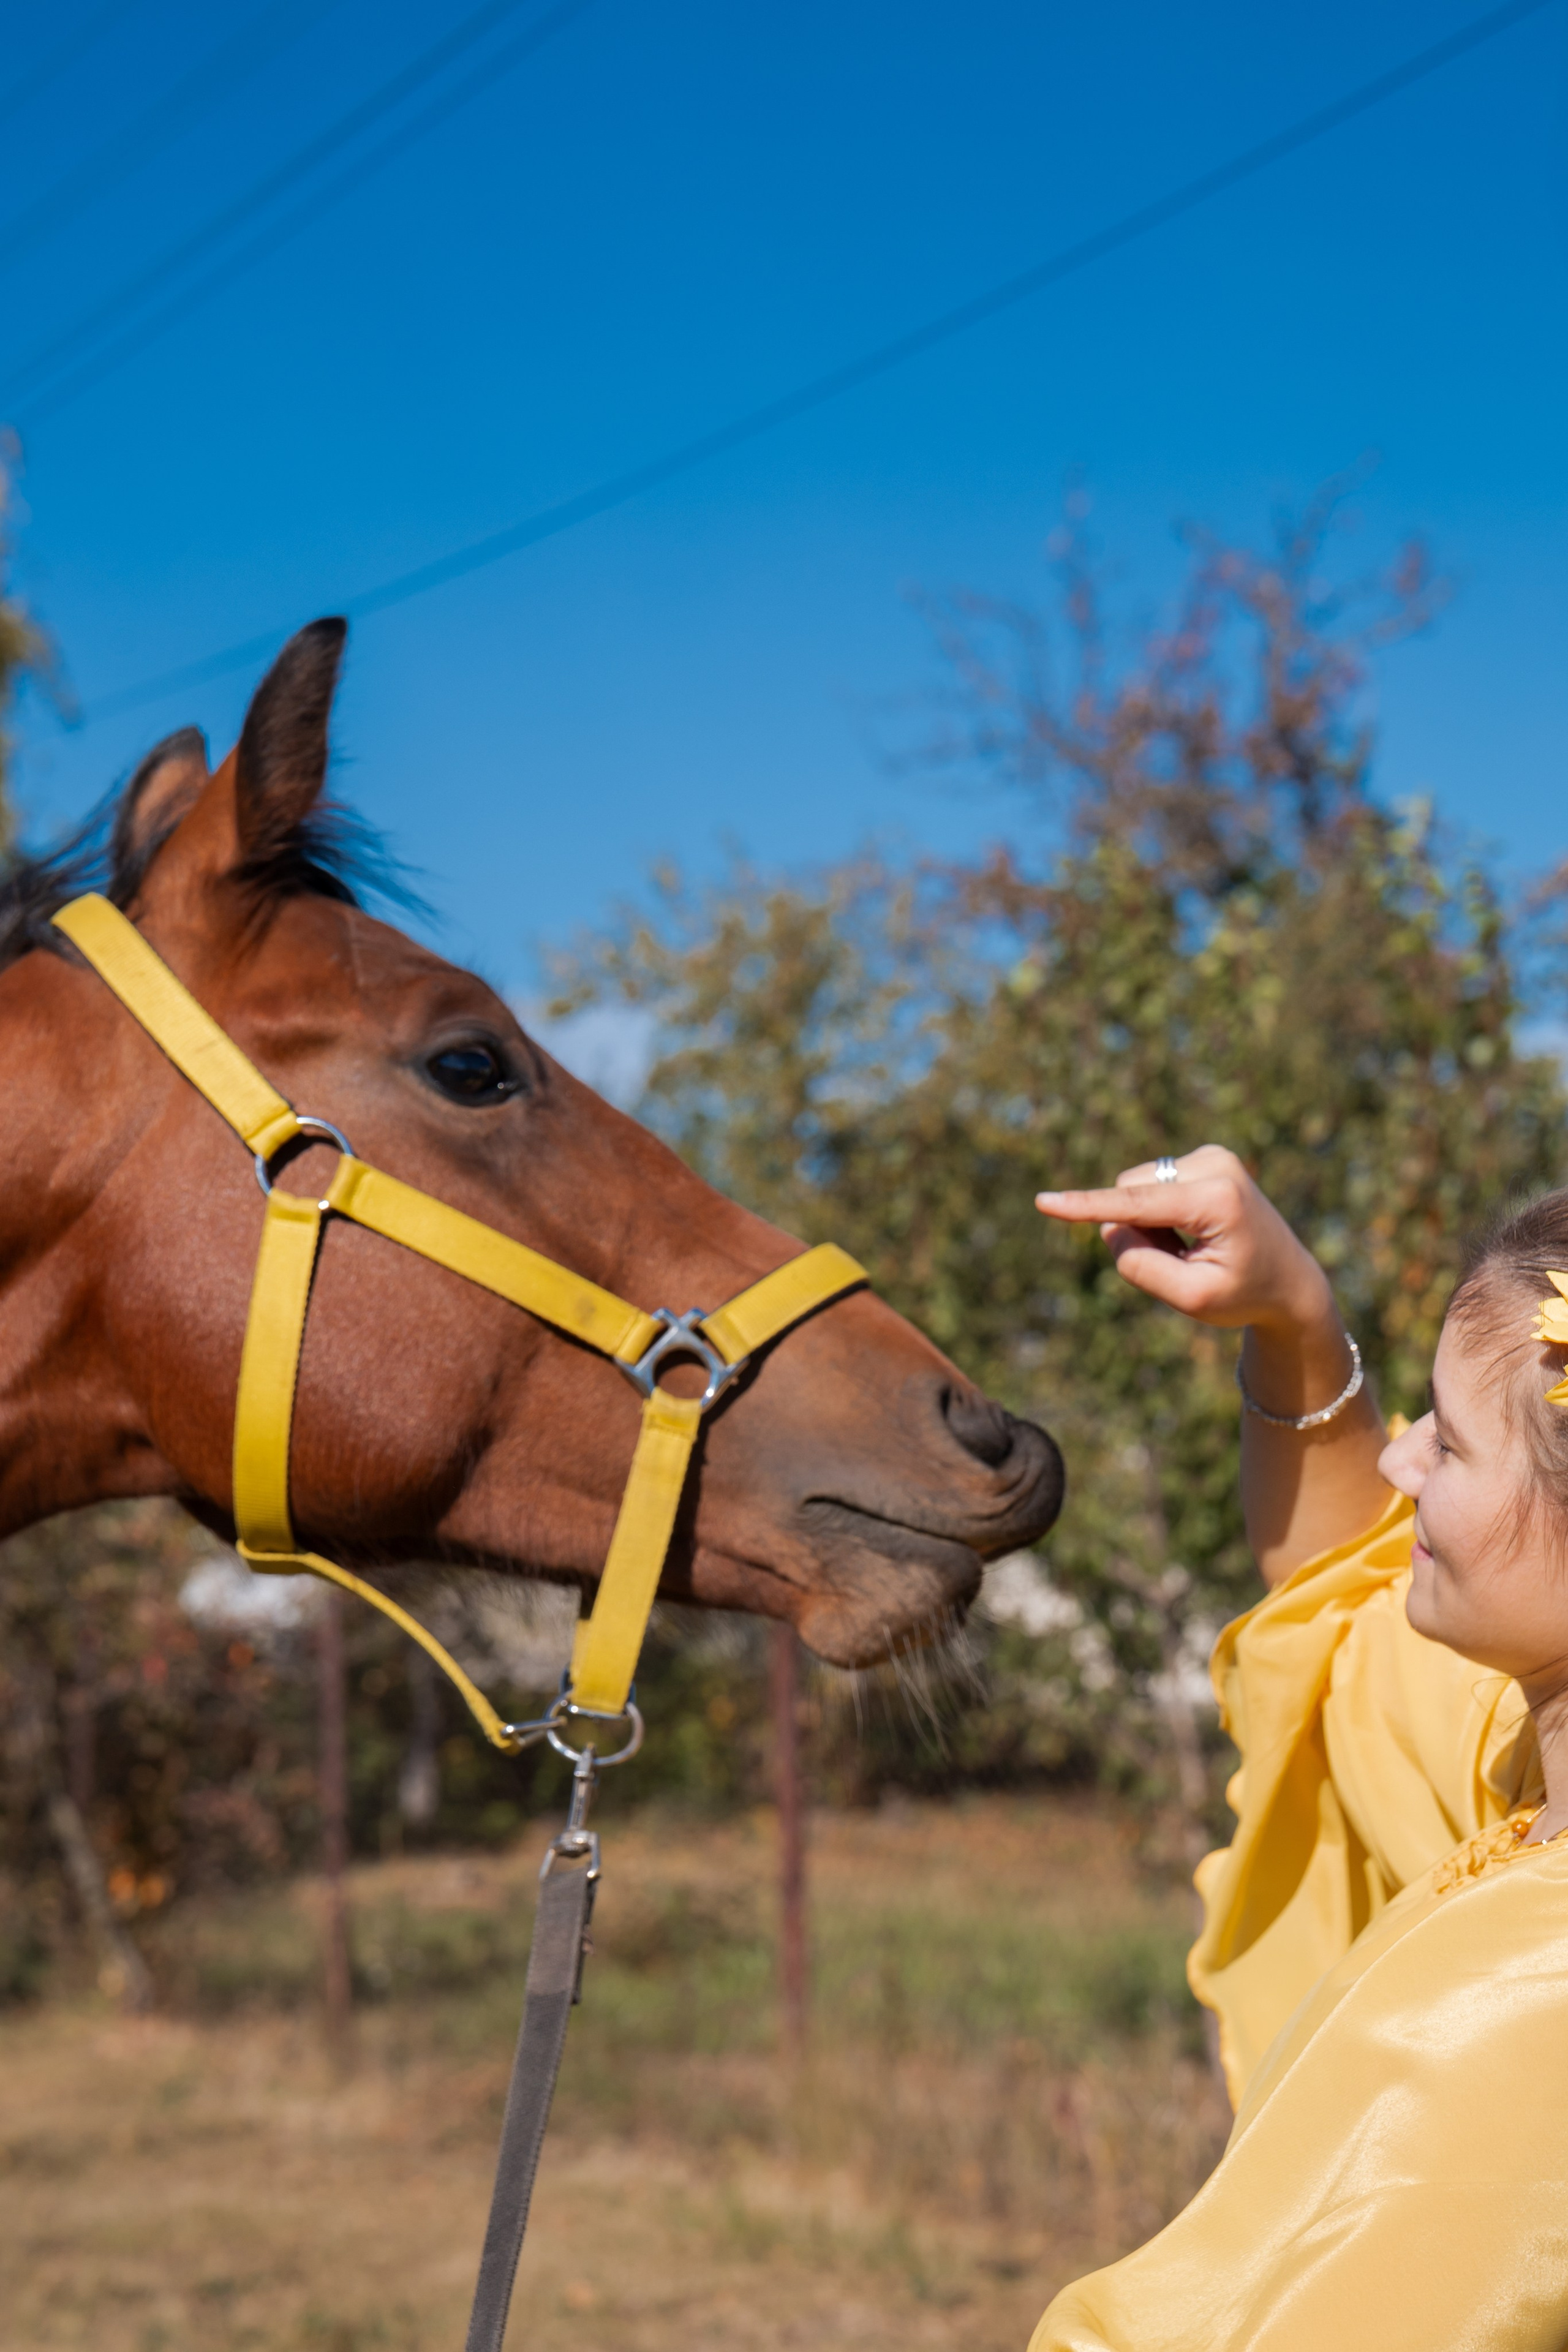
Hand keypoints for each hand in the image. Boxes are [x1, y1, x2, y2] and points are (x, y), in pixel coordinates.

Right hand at [1035, 1145, 1331, 1335]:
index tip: (1044, 1202)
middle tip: (1180, 1262)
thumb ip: (1140, 1267)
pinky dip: (1160, 1213)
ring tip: (1193, 1248)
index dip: (1085, 1206)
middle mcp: (1215, 1164)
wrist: (1291, 1282)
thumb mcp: (1191, 1298)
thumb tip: (1109, 1226)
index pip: (1136, 1203)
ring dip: (1150, 1224)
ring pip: (1137, 1189)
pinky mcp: (1207, 1158)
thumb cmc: (1245, 1295)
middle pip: (1130, 1193)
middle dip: (1137, 1230)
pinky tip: (1197, 1232)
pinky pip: (1151, 1184)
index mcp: (1217, 1199)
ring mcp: (1212, 1156)